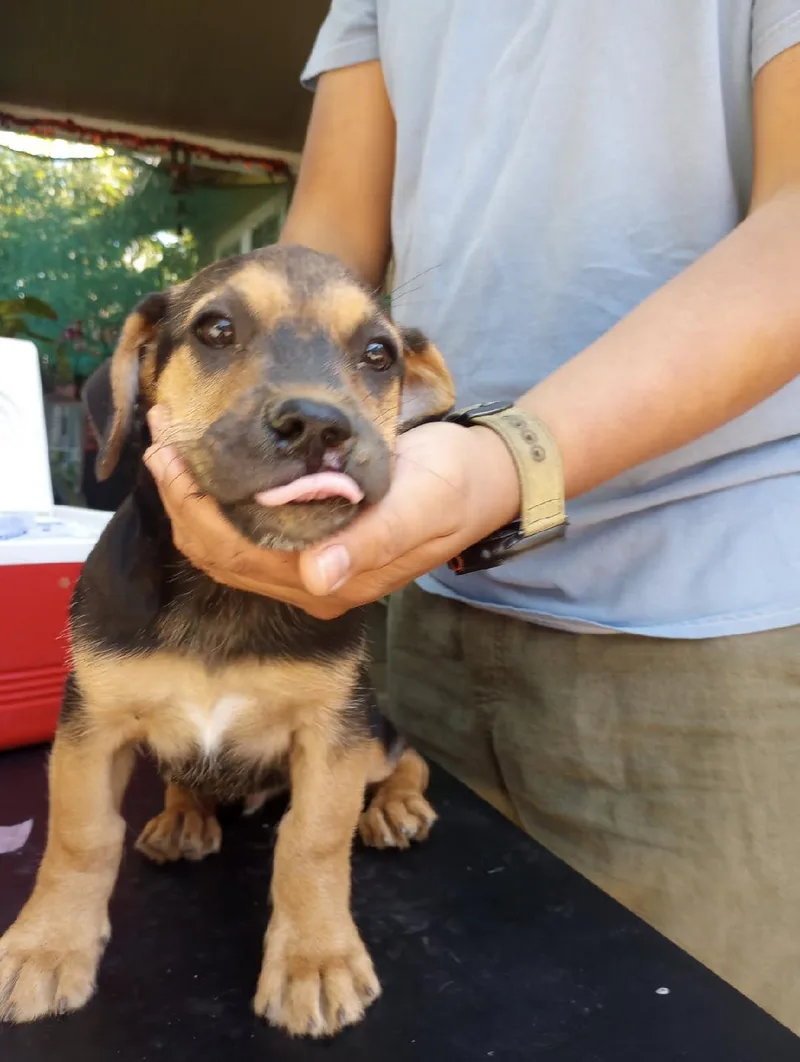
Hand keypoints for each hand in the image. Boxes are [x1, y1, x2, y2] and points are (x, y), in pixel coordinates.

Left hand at [144, 410, 519, 618]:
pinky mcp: (310, 541)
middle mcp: (314, 582)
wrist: (482, 479)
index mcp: (338, 581)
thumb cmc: (454, 485)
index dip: (198, 510)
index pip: (245, 556)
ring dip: (191, 501)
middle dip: (183, 500)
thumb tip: (317, 578)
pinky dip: (215, 501)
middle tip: (160, 439)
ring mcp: (309, 565)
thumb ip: (372, 541)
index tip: (171, 454)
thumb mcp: (422, 505)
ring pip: (227, 546)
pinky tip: (202, 467)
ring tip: (168, 447)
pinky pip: (244, 531)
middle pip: (223, 554)